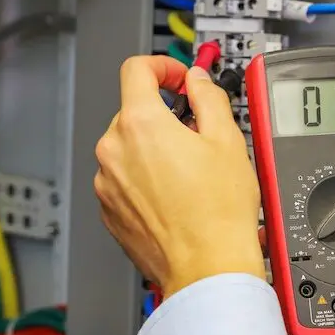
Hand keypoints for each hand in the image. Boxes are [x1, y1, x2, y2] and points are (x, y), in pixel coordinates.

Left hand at [94, 56, 264, 297]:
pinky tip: (174, 198)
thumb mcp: (227, 141)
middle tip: (197, 137)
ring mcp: (107, 183)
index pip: (137, 69)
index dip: (163, 67)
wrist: (206, 268)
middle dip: (164, 116)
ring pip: (129, 148)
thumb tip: (197, 81)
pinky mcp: (109, 211)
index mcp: (140, 124)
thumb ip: (208, 97)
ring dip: (154, 150)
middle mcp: (113, 151)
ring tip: (188, 176)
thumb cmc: (217, 214)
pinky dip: (145, 179)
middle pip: (134, 112)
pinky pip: (124, 180)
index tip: (178, 80)